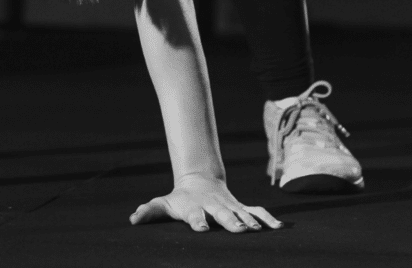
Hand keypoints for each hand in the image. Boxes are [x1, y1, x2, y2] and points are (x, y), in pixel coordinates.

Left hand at [129, 173, 281, 232]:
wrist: (198, 181)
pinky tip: (280, 227)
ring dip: (251, 220)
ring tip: (260, 230)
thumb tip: (132, 219)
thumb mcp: (163, 204)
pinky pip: (256, 211)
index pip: (195, 215)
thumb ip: (149, 211)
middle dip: (230, 221)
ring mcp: (229, 206)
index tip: (201, 228)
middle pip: (222, 214)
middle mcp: (213, 206)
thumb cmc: (179, 199)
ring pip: (241, 212)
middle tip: (239, 230)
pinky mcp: (240, 207)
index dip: (198, 221)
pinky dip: (268, 218)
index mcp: (195, 208)